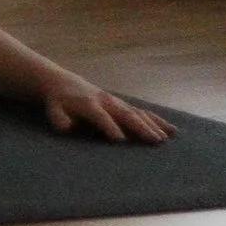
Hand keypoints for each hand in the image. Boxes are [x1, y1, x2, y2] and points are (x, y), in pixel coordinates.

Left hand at [38, 78, 168, 144]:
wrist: (66, 84)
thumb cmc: (59, 102)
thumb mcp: (53, 110)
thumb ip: (60, 119)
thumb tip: (68, 127)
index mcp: (89, 104)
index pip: (101, 117)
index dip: (109, 127)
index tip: (120, 140)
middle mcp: (107, 102)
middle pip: (126, 115)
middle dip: (140, 128)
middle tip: (154, 141)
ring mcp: (118, 102)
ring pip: (139, 114)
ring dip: (153, 125)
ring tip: (166, 139)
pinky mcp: (124, 105)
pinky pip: (144, 113)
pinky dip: (158, 121)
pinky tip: (172, 130)